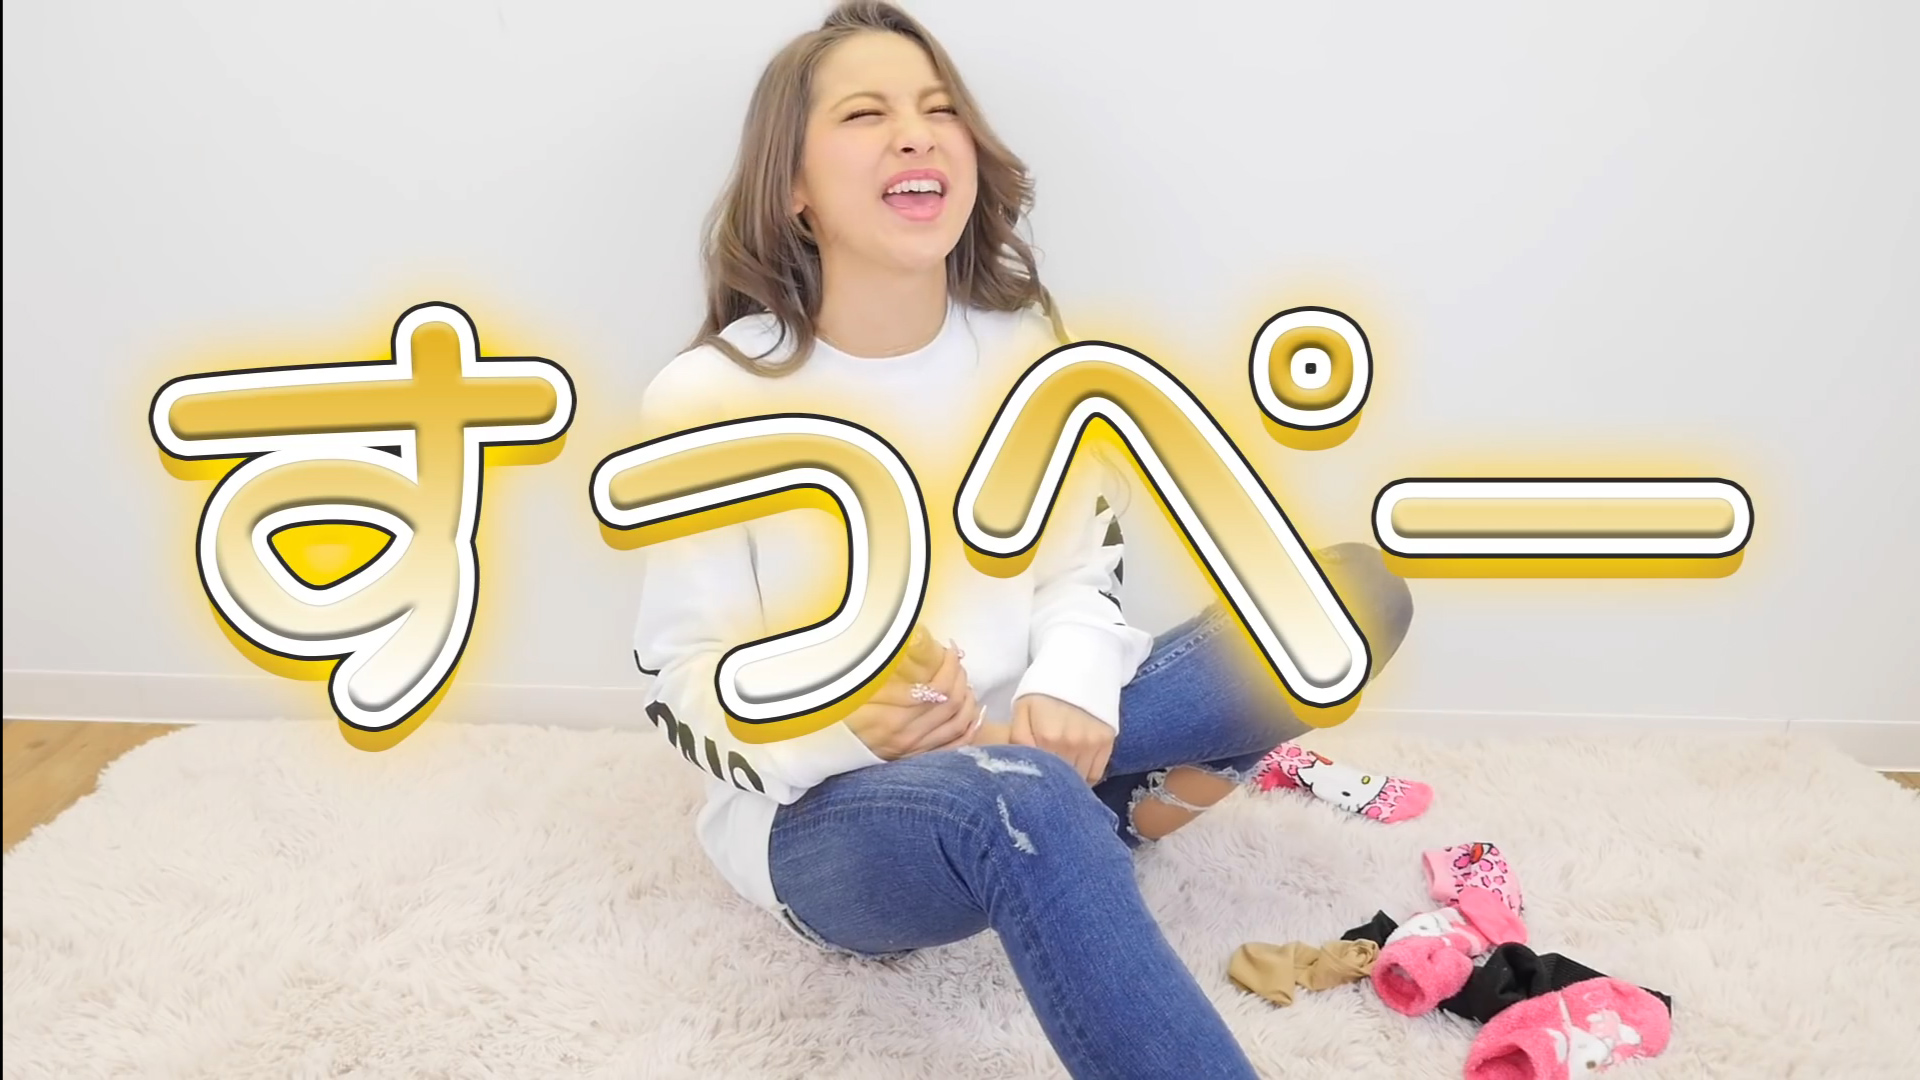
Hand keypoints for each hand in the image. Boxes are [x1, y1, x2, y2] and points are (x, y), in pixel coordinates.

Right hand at [844, 630, 981, 760]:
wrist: (826, 751)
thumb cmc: (837, 716)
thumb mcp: (856, 694)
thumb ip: (889, 684)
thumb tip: (923, 665)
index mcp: (893, 718)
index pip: (939, 688)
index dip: (949, 664)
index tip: (949, 647)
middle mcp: (907, 737)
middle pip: (952, 703)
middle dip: (960, 675)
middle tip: (956, 658)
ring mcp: (914, 751)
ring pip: (958, 724)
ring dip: (969, 698)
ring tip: (964, 679)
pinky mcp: (916, 759)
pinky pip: (954, 746)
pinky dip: (970, 729)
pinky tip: (975, 713)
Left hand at [1010, 694, 1113, 783]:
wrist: (1075, 668)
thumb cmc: (1042, 692)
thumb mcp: (1021, 712)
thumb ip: (1018, 741)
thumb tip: (1021, 768)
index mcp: (1047, 737)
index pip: (1042, 775)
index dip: (1037, 780)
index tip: (1034, 781)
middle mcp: (1072, 743)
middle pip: (1062, 779)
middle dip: (1053, 782)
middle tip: (1047, 779)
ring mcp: (1092, 743)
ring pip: (1079, 779)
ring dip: (1070, 781)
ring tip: (1061, 773)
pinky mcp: (1107, 740)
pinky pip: (1097, 773)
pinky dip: (1086, 777)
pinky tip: (1076, 769)